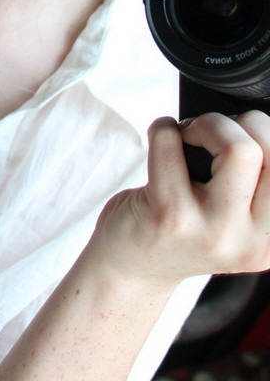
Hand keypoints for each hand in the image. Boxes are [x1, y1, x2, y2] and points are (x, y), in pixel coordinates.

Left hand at [88, 111, 269, 290]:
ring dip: (207, 124)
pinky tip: (162, 140)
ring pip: (238, 148)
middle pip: (269, 151)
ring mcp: (212, 230)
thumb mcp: (235, 218)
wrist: (132, 266)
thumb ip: (254, 182)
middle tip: (209, 135)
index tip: (237, 138)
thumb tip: (256, 123)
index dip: (262, 133)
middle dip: (237, 123)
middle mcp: (251, 240)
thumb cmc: (184, 227)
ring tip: (189, 138)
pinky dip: (163, 127)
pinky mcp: (169, 214)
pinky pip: (170, 142)